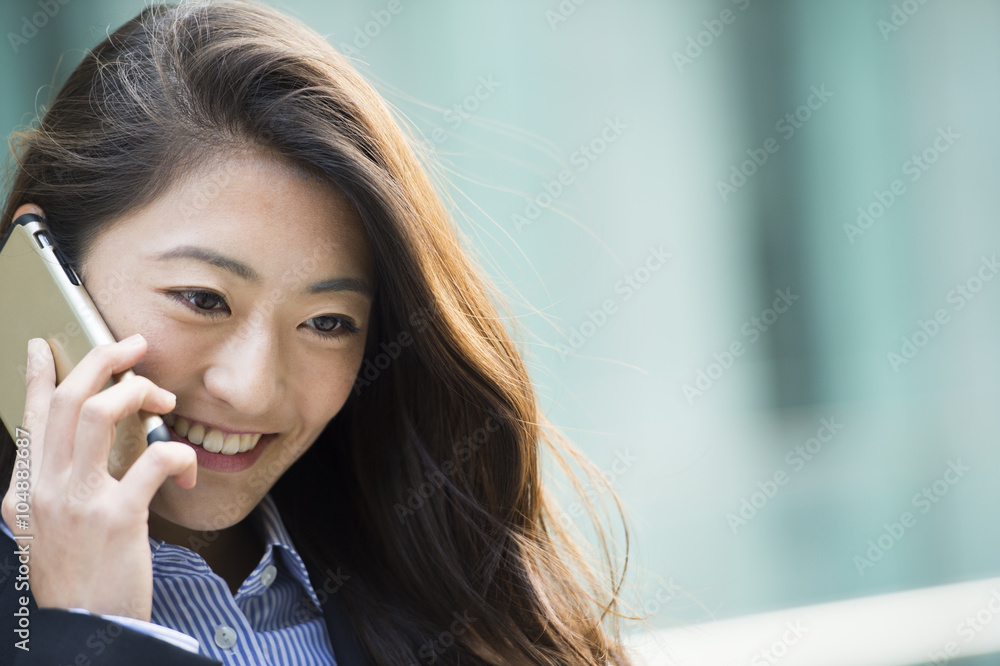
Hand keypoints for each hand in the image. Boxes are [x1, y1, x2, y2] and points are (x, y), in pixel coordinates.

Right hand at [0, 334, 196, 620]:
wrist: (87, 627)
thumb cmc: (79, 575)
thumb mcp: (49, 528)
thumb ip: (57, 485)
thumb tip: (80, 443)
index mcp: (25, 489)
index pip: (32, 417)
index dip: (40, 377)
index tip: (45, 347)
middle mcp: (44, 489)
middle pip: (70, 400)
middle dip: (104, 360)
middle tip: (135, 347)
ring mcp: (77, 501)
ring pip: (100, 412)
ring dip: (137, 391)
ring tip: (163, 399)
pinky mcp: (117, 517)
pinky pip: (155, 458)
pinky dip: (178, 452)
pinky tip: (185, 468)